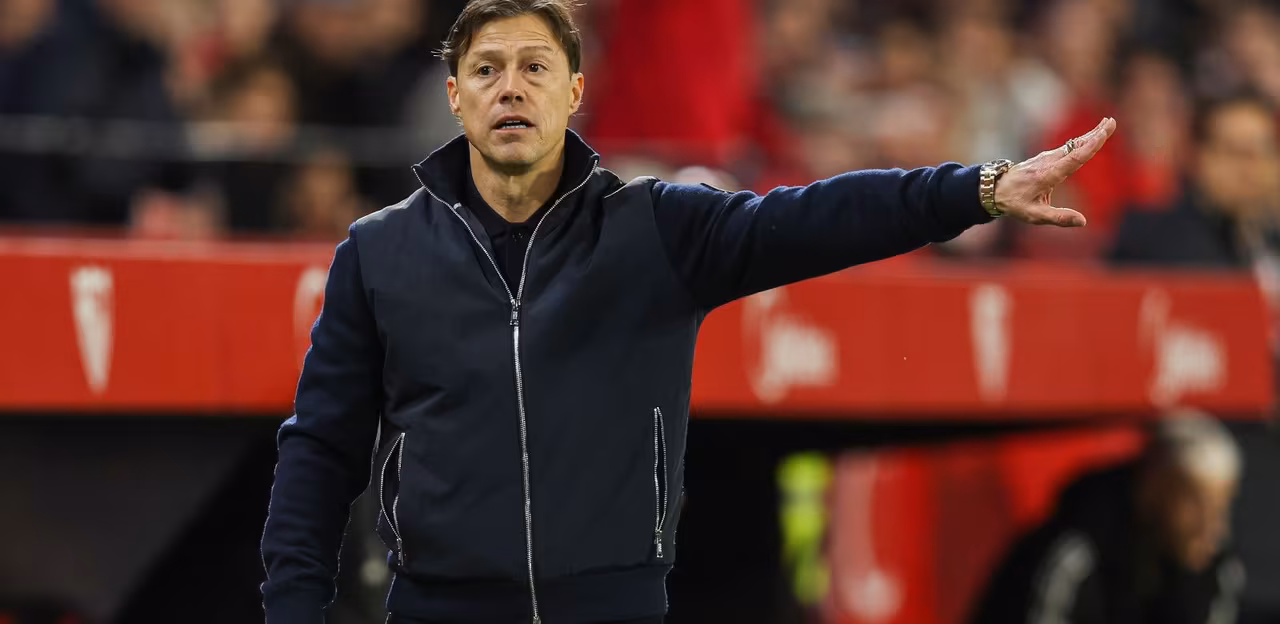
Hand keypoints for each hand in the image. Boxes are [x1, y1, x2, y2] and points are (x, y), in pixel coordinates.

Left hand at [994, 117, 1117, 226]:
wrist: (995, 189)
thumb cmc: (1015, 203)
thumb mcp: (1034, 215)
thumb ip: (1058, 218)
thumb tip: (1082, 221)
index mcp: (1048, 175)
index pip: (1073, 159)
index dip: (1090, 146)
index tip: (1103, 134)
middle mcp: (1048, 163)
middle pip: (1075, 146)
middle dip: (1094, 134)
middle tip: (1112, 122)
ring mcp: (1046, 158)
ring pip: (1072, 145)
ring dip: (1090, 135)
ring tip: (1106, 125)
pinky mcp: (1045, 158)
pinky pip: (1067, 148)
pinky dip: (1081, 141)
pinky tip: (1089, 138)